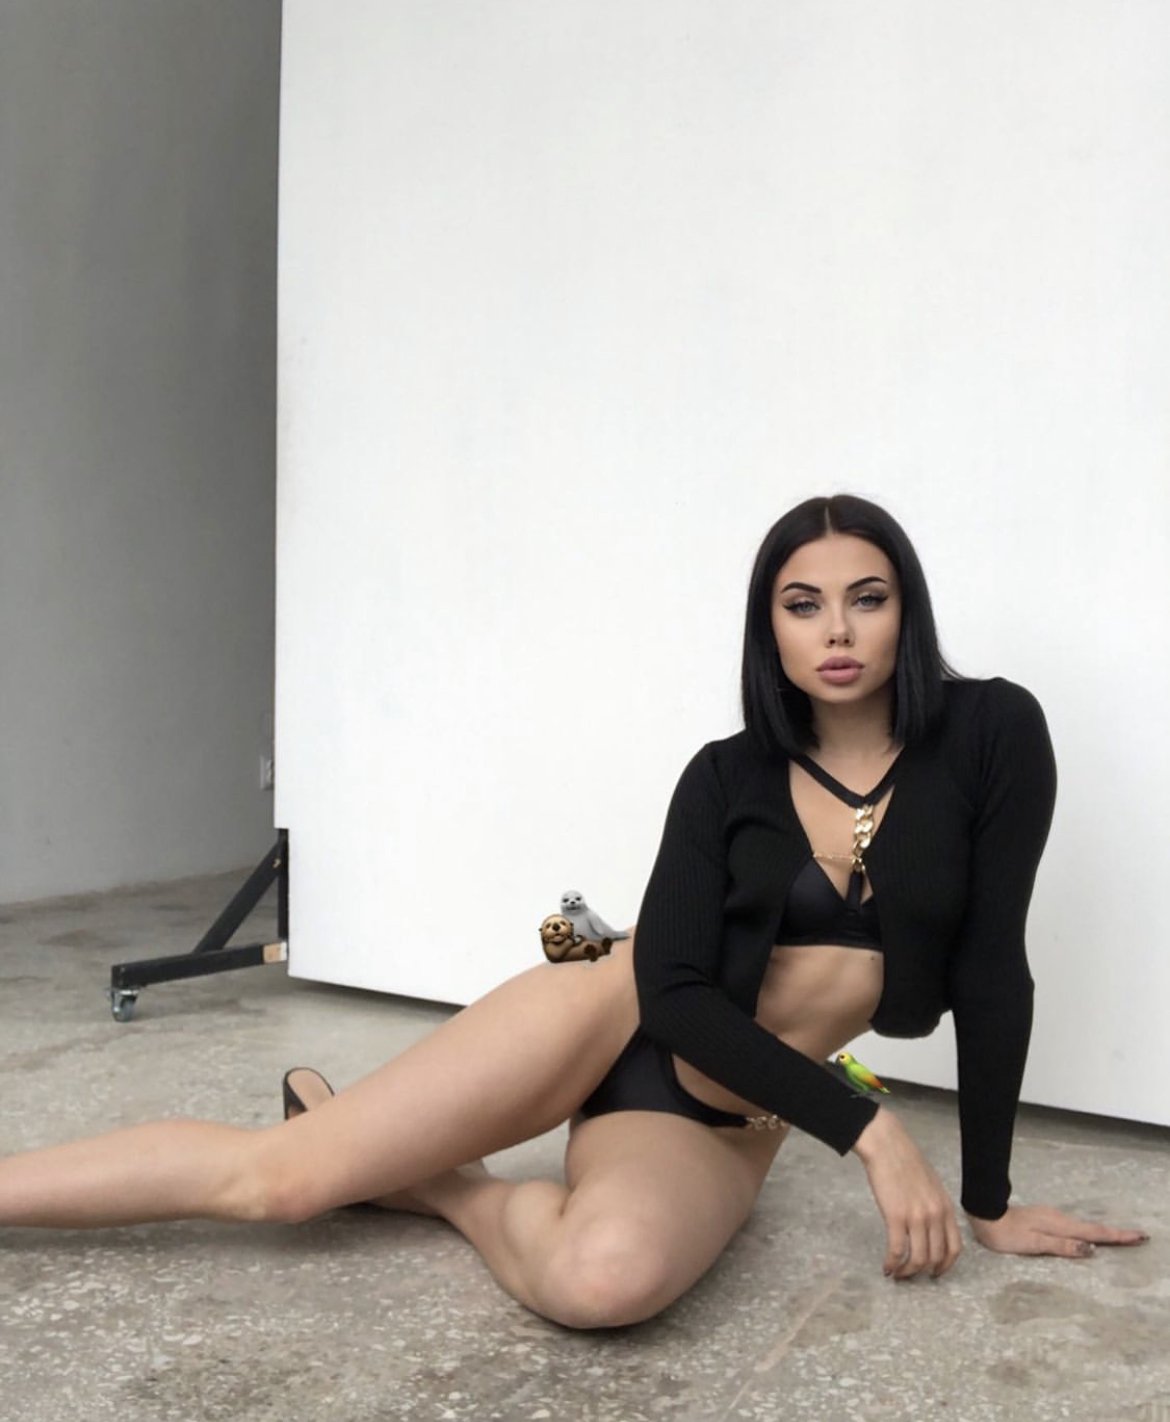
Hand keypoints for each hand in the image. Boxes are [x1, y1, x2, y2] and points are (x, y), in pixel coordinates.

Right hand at [852, 1109, 961, 1280]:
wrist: (888, 1146)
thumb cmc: (906, 1162)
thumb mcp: (931, 1186)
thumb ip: (935, 1207)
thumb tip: (931, 1229)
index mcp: (947, 1208)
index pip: (955, 1248)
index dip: (945, 1266)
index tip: (935, 1273)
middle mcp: (936, 1216)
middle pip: (936, 1257)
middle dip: (923, 1272)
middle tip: (911, 1276)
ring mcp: (917, 1217)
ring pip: (918, 1259)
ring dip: (907, 1272)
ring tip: (897, 1274)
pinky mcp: (896, 1217)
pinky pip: (897, 1250)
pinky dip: (893, 1263)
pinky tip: (887, 1267)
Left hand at [966, 1203, 1150, 1257]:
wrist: (985, 1215)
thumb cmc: (1007, 1234)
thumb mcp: (1034, 1243)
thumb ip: (1062, 1246)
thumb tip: (1092, 1250)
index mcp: (1060, 1225)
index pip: (1095, 1233)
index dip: (1118, 1236)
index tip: (1139, 1236)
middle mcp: (1059, 1219)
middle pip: (1094, 1228)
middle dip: (1117, 1234)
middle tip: (1139, 1237)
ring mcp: (1052, 1218)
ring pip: (1085, 1226)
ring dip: (1104, 1232)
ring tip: (1122, 1238)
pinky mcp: (1046, 1220)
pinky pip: (1074, 1227)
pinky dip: (1089, 1231)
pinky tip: (1091, 1236)